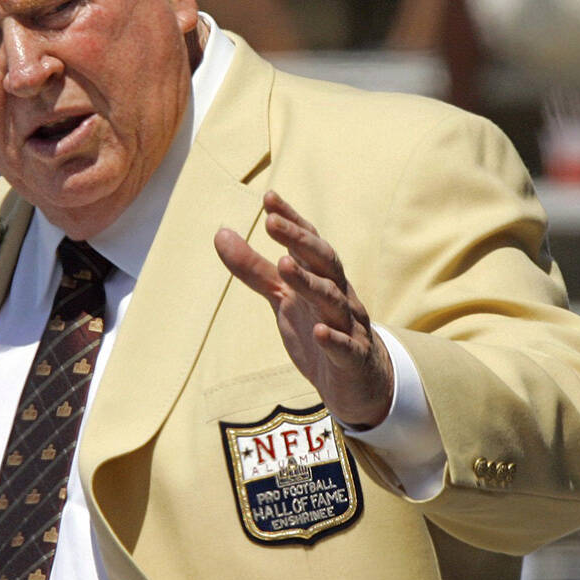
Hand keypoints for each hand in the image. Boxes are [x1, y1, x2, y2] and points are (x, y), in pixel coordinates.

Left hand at [214, 191, 393, 427]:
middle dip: (300, 241)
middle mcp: (338, 294)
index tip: (269, 198)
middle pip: (324, 262)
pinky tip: (319, 332)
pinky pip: (346, 347)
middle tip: (272, 223)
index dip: (291, 220)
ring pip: (333, 299)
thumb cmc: (318, 329)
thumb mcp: (282, 298)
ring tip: (285, 265)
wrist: (358, 382)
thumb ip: (254, 268)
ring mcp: (349, 326)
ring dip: (310, 283)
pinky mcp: (353, 359)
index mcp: (320, 277)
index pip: (308, 243)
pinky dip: (333, 338)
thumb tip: (220, 232)